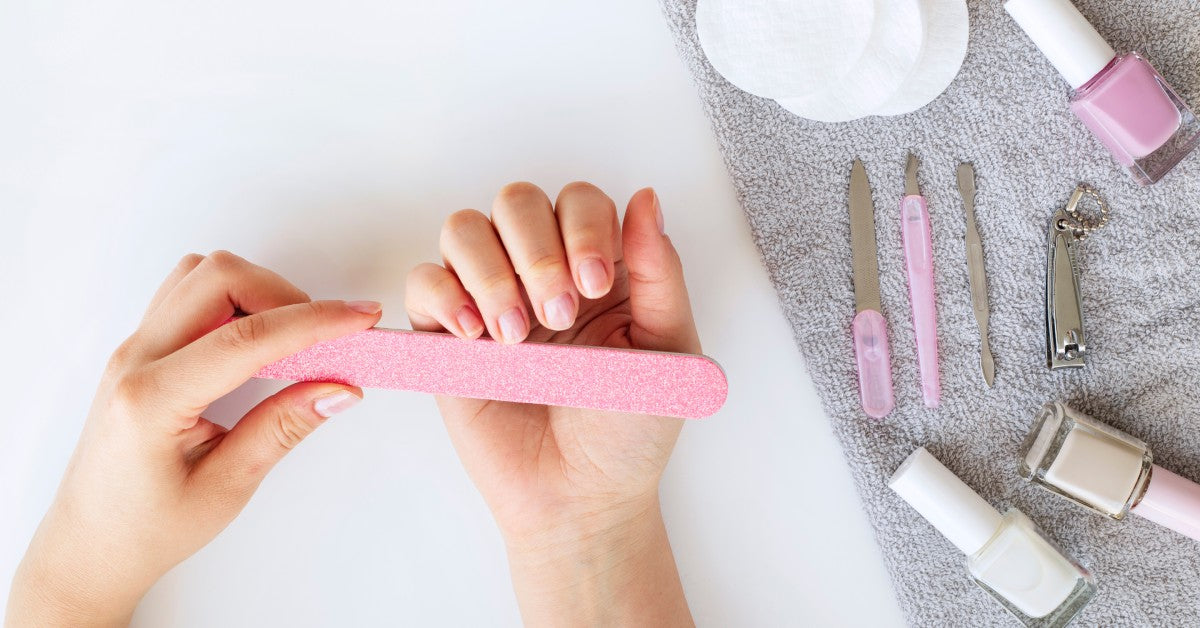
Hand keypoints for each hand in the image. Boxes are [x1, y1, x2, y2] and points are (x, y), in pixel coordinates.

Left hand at [6, 251, 380, 626]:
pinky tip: (258, 342)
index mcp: (151, 400)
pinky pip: (188, 293)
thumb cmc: (146, 529)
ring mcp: (133, 349)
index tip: (360, 316)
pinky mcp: (141, 349)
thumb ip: (283, 428)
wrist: (89, 547)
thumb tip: (338, 389)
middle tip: (327, 336)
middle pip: (218, 277)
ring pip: (201, 274)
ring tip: (292, 341)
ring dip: (257, 292)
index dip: (312, 321)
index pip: (245, 338)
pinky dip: (235, 301)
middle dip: (284, 294)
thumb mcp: (226, 487)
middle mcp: (134, 361)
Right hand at [406, 182, 696, 626]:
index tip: (595, 283)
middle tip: (557, 314)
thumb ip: (659, 272)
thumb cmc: (629, 429)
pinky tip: (476, 336)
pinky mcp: (446, 335)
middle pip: (517, 201)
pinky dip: (443, 295)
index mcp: (598, 265)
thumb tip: (646, 199)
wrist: (582, 496)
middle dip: (536, 250)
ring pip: (464, 228)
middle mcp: (541, 271)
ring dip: (491, 272)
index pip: (578, 201)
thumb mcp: (667, 349)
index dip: (583, 226)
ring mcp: (490, 298)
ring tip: (516, 336)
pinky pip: (422, 281)